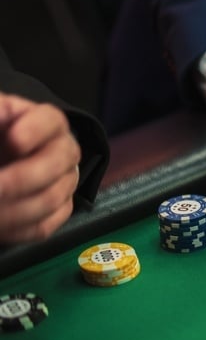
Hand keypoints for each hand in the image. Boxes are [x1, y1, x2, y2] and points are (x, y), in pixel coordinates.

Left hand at [0, 94, 80, 243]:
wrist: (0, 164)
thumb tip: (2, 112)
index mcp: (47, 123)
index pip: (52, 121)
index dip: (35, 131)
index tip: (12, 140)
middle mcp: (63, 151)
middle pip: (57, 163)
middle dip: (20, 179)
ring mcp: (65, 183)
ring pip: (49, 199)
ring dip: (12, 209)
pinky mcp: (58, 211)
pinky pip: (44, 225)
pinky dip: (16, 228)